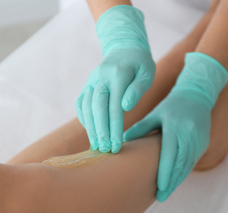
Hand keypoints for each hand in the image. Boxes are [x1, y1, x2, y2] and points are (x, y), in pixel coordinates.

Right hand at [75, 5, 155, 153]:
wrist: (124, 47)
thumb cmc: (140, 64)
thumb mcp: (147, 73)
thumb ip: (137, 89)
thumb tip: (124, 107)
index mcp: (118, 75)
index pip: (114, 107)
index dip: (115, 128)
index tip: (117, 146)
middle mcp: (100, 78)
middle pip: (97, 109)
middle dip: (101, 131)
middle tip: (106, 150)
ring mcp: (91, 81)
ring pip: (87, 107)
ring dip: (91, 128)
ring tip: (97, 146)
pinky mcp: (87, 85)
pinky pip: (81, 104)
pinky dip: (84, 118)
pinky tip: (91, 132)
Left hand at [124, 52, 227, 201]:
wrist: (197, 95)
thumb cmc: (171, 105)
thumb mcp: (155, 114)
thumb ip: (140, 129)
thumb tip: (121, 142)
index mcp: (175, 127)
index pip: (170, 155)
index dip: (165, 173)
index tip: (159, 188)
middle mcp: (189, 135)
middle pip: (180, 164)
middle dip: (171, 183)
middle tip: (160, 197)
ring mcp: (199, 140)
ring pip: (187, 166)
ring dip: (177, 180)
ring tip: (166, 193)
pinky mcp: (203, 143)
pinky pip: (192, 162)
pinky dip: (183, 172)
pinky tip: (174, 181)